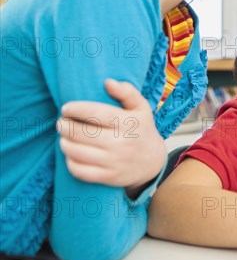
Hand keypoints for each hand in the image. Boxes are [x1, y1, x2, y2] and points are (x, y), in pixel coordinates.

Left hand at [57, 79, 166, 196]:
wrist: (152, 161)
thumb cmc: (141, 129)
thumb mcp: (141, 107)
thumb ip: (127, 91)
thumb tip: (107, 82)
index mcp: (127, 123)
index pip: (96, 113)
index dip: (76, 109)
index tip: (66, 108)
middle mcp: (120, 143)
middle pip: (81, 134)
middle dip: (65, 126)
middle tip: (61, 122)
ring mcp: (114, 162)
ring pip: (77, 152)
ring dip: (64, 143)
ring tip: (64, 137)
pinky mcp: (108, 177)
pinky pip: (80, 171)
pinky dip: (70, 162)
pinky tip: (71, 154)